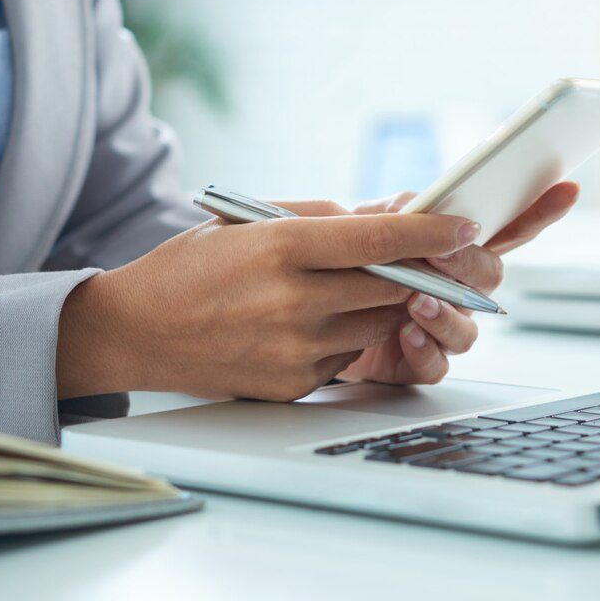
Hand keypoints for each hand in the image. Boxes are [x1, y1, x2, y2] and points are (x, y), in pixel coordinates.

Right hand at [56, 204, 481, 401]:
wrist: (135, 332)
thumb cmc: (192, 267)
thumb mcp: (248, 221)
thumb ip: (318, 217)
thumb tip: (378, 220)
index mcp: (281, 248)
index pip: (379, 239)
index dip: (431, 231)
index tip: (464, 226)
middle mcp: (293, 300)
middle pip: (391, 286)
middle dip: (423, 270)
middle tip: (441, 257)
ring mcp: (295, 348)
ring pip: (378, 323)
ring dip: (386, 303)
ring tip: (363, 284)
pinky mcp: (295, 383)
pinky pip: (349, 353)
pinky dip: (350, 333)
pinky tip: (322, 319)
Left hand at [338, 181, 579, 384]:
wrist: (307, 312)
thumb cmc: (342, 264)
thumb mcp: (362, 224)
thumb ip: (395, 212)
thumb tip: (414, 206)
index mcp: (452, 251)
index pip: (507, 228)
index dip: (540, 210)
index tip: (565, 189)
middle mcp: (456, 290)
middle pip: (489, 278)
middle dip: (470, 265)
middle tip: (442, 254)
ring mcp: (441, 326)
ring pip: (468, 328)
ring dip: (446, 313)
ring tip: (416, 301)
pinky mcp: (417, 361)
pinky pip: (437, 364)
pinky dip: (425, 350)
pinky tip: (407, 334)